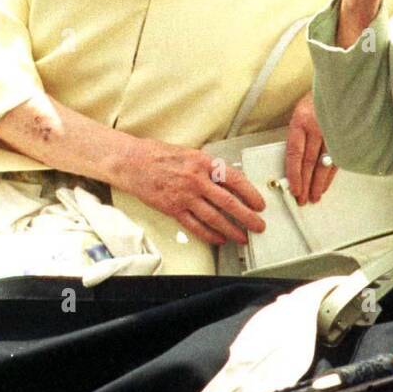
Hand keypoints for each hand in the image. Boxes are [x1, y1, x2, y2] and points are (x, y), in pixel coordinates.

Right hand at [119, 137, 265, 246]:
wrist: (133, 162)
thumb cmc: (159, 155)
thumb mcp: (190, 153)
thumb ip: (209, 166)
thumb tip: (228, 178)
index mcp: (203, 163)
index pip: (235, 180)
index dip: (250, 194)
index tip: (259, 204)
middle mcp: (196, 180)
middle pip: (228, 203)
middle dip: (247, 217)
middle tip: (257, 225)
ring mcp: (184, 196)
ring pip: (214, 218)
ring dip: (231, 230)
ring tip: (241, 237)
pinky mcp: (173, 209)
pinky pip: (195, 226)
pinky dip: (209, 234)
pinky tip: (218, 238)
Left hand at [285, 91, 336, 204]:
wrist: (340, 85)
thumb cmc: (318, 99)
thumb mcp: (301, 111)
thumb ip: (297, 135)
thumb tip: (292, 162)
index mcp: (302, 121)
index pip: (295, 153)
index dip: (294, 173)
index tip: (293, 187)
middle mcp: (318, 127)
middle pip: (310, 162)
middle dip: (306, 183)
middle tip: (302, 198)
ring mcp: (333, 132)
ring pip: (324, 164)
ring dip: (319, 183)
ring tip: (314, 196)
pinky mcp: (345, 137)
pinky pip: (337, 160)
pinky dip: (330, 175)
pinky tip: (326, 184)